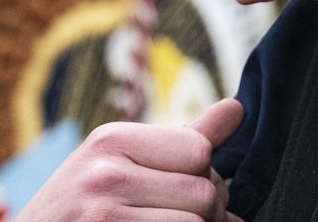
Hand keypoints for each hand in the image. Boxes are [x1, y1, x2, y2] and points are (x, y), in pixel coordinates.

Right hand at [18, 97, 244, 221]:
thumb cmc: (79, 205)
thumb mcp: (118, 161)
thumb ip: (182, 138)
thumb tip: (237, 107)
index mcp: (110, 140)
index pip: (198, 150)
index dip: (202, 172)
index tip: (182, 185)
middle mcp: (105, 175)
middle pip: (203, 192)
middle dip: (204, 209)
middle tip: (177, 213)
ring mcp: (104, 216)